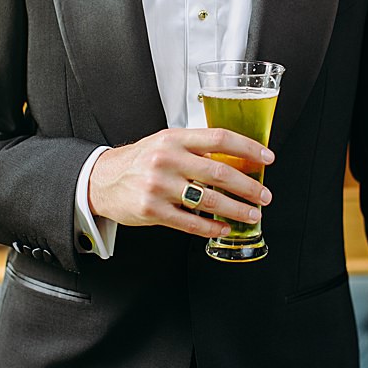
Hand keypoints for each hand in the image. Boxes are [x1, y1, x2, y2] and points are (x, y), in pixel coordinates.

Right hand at [86, 128, 272, 238]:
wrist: (100, 180)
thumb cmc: (141, 161)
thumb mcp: (166, 143)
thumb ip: (197, 147)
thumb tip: (239, 157)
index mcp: (175, 139)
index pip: (220, 139)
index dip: (248, 148)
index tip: (267, 158)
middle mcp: (167, 160)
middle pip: (220, 173)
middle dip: (249, 186)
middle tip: (265, 195)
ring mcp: (158, 186)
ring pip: (208, 200)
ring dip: (236, 209)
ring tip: (252, 214)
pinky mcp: (151, 210)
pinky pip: (189, 222)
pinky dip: (211, 227)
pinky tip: (224, 228)